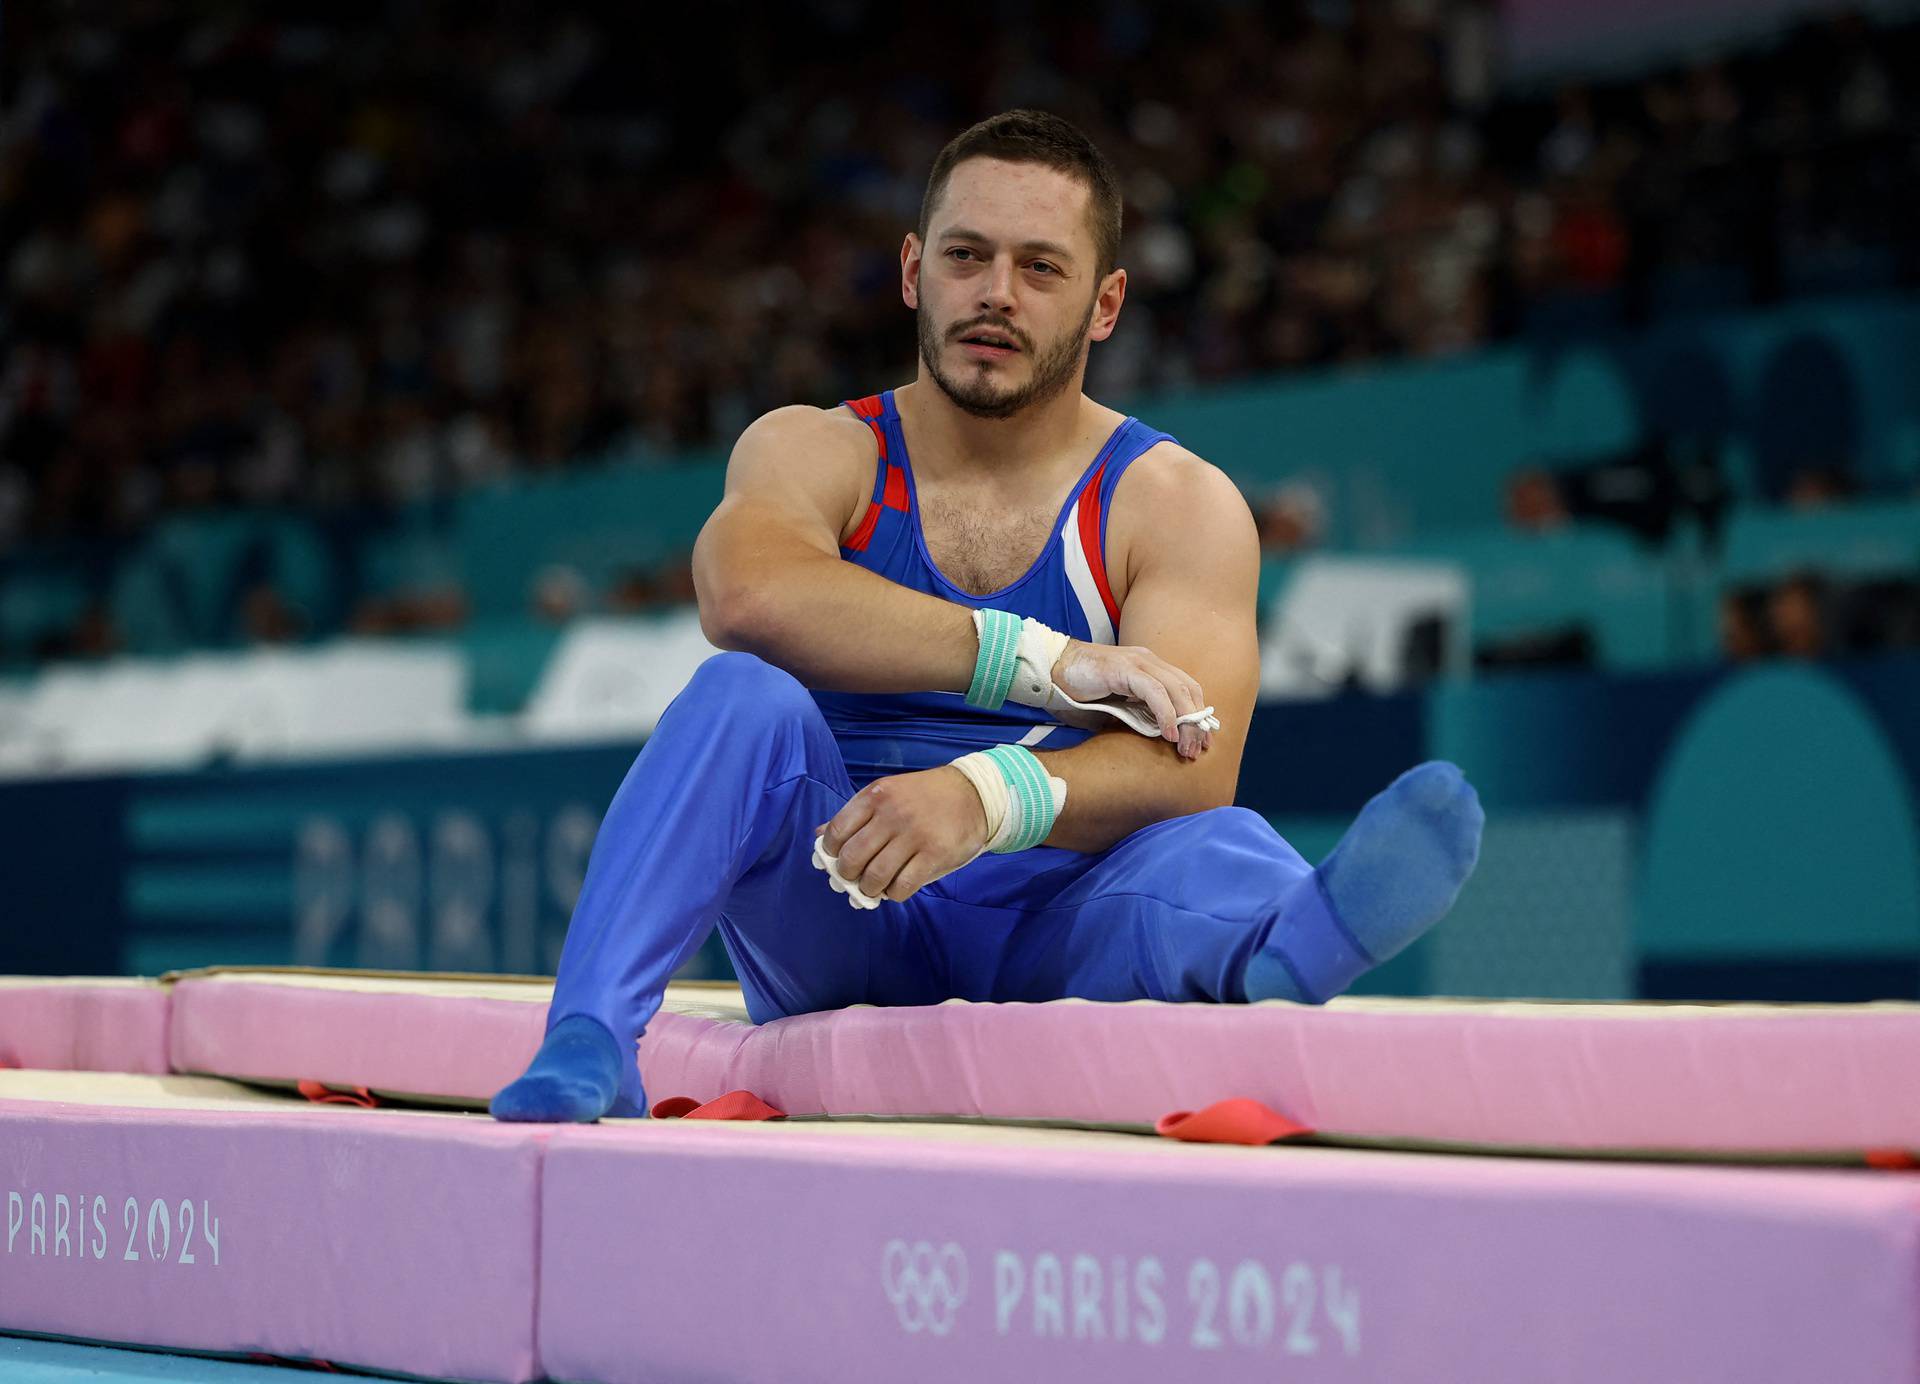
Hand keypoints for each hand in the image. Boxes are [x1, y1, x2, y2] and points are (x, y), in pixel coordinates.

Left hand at [814, 766, 991, 902]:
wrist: (974, 794)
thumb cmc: (924, 797)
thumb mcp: (887, 794)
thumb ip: (855, 815)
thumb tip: (820, 838)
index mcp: (875, 796)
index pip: (837, 831)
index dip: (829, 853)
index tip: (834, 861)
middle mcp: (892, 814)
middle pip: (852, 858)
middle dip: (846, 876)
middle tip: (851, 880)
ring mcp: (914, 835)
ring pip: (875, 876)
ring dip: (868, 890)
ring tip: (872, 888)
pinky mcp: (934, 854)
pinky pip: (902, 886)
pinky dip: (893, 894)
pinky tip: (894, 888)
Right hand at [1051, 639, 1215, 760]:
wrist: (1051, 668)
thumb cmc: (1079, 689)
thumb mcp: (1115, 704)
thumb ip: (1135, 714)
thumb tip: (1154, 738)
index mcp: (1150, 666)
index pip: (1187, 688)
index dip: (1198, 714)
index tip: (1200, 741)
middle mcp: (1149, 661)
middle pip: (1188, 690)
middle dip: (1196, 722)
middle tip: (1195, 750)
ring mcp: (1138, 662)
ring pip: (1176, 690)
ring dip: (1185, 722)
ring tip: (1184, 747)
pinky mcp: (1124, 669)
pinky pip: (1154, 691)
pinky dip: (1165, 713)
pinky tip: (1168, 734)